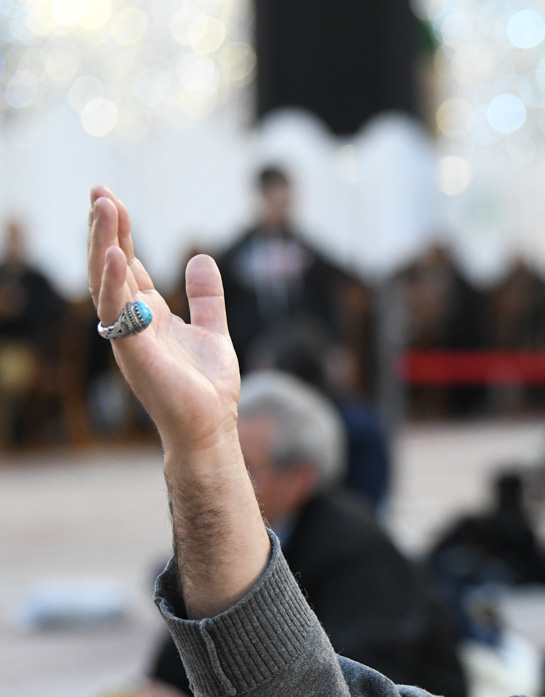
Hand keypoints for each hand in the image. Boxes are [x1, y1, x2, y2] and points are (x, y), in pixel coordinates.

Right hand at [87, 186, 239, 458]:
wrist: (212, 427)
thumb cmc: (207, 387)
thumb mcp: (213, 329)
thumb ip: (206, 296)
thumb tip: (201, 257)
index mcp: (148, 314)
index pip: (128, 265)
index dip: (120, 232)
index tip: (112, 198)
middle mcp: (132, 321)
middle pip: (112, 266)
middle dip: (105, 228)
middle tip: (100, 190)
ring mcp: (130, 336)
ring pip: (107, 282)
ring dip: (104, 244)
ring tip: (104, 205)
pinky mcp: (136, 353)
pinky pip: (120, 314)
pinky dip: (117, 283)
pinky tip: (119, 254)